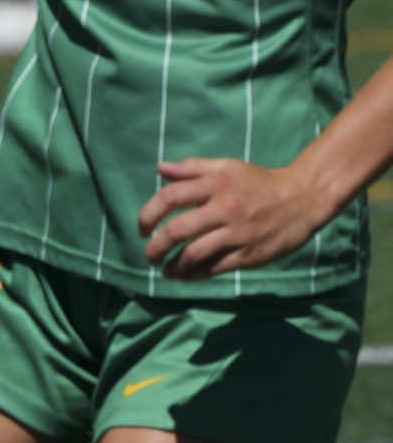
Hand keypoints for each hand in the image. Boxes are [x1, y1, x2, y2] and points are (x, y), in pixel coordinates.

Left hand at [138, 157, 318, 279]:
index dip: (149, 213)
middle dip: (156, 246)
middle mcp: (223, 209)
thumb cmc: (257, 181)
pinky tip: (186, 275)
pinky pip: (216, 268)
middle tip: (148, 254)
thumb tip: (159, 168)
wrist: (301, 200)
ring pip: (195, 254)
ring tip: (165, 270)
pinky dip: (196, 274)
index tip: (141, 228)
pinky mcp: (250, 255)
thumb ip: (192, 168)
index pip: (170, 197)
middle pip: (178, 230)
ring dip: (174, 265)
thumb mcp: (226, 166)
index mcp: (214, 184)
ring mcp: (237, 234)